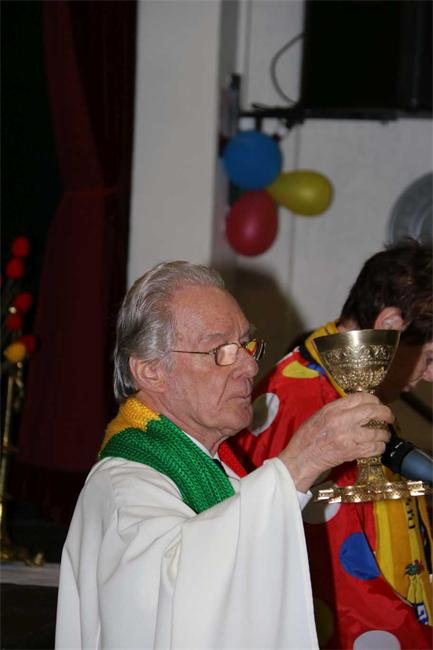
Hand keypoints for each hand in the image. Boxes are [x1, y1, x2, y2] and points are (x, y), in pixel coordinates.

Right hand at [278, 393, 392, 492]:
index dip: (374, 400)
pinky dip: (379, 448)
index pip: (361, 397)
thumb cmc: (308, 436)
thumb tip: (358, 406)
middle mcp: (341, 420)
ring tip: (384, 436)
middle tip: (389, 418)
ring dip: (384, 435)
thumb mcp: (320, 415)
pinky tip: (378, 447)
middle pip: (372, 411)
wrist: (301, 457)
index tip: (378, 404)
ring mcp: (347, 436)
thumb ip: (339, 409)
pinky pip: (373, 448)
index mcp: (333, 409)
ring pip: (376, 432)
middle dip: (386, 414)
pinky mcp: (351, 452)